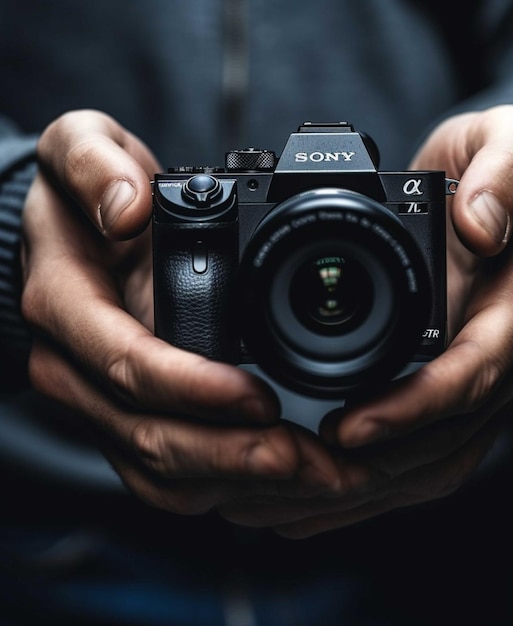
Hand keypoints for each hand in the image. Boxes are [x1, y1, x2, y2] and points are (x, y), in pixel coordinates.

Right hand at [21, 110, 349, 513]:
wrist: (73, 234)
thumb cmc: (81, 195)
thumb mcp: (80, 147)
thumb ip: (95, 163)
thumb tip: (128, 209)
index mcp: (68, 306)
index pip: (128, 365)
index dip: (194, 388)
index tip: (260, 395)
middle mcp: (78, 367)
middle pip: (150, 435)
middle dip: (232, 454)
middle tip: (306, 459)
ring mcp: (101, 401)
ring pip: (162, 468)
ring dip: (237, 478)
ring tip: (310, 473)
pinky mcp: (128, 418)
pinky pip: (169, 473)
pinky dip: (223, 481)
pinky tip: (276, 474)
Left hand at [217, 105, 512, 535]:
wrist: (502, 198)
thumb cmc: (498, 171)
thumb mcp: (509, 140)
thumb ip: (504, 172)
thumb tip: (481, 228)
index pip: (468, 373)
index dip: (409, 407)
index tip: (345, 426)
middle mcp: (507, 352)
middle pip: (444, 434)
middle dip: (372, 464)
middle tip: (295, 477)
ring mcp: (487, 378)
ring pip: (433, 457)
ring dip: (367, 484)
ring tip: (291, 502)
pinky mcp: (463, 391)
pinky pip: (429, 452)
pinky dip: (379, 478)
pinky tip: (326, 493)